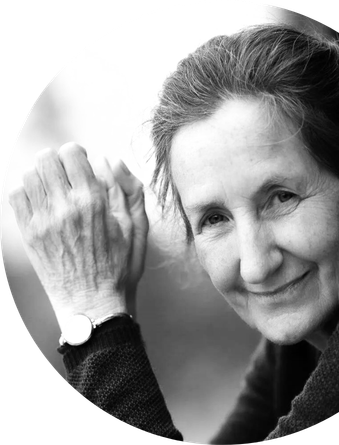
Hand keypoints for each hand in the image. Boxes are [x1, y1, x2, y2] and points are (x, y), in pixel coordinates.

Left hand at [8, 143, 145, 328]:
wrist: (92, 303)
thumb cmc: (120, 267)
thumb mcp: (137, 229)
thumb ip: (127, 190)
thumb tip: (110, 160)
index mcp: (93, 201)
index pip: (72, 153)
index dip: (78, 153)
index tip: (83, 163)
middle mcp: (64, 206)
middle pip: (46, 159)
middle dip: (59, 160)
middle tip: (69, 173)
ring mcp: (42, 220)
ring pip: (29, 174)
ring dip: (43, 174)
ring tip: (55, 187)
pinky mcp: (30, 234)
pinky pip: (16, 196)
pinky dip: (27, 190)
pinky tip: (42, 200)